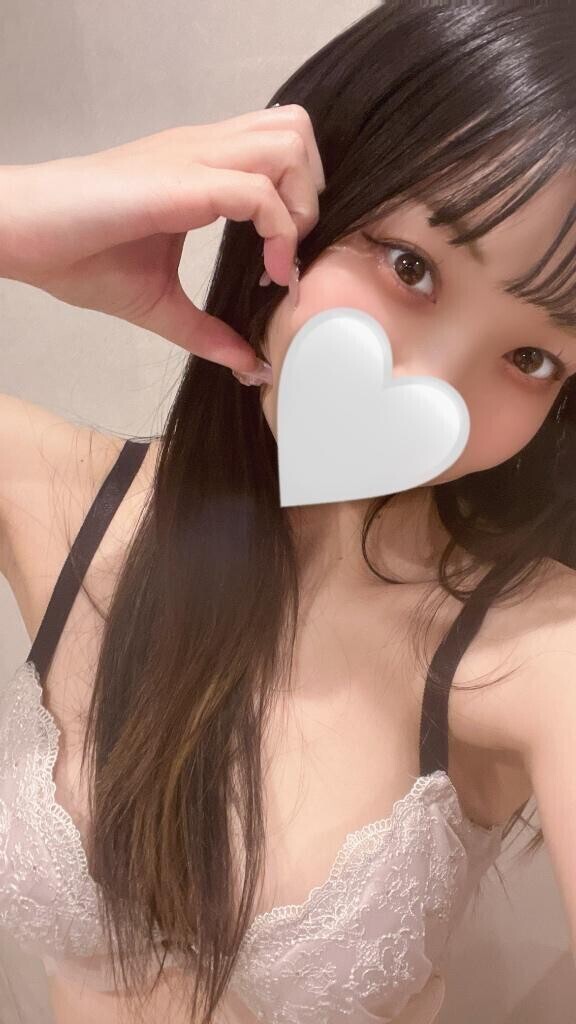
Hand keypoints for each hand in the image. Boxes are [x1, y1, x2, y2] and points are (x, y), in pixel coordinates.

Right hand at [0, 104, 324, 374]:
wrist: (22, 238)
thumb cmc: (77, 257)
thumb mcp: (159, 304)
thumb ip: (207, 331)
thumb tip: (249, 365)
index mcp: (202, 169)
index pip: (280, 149)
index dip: (299, 202)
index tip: (280, 268)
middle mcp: (204, 152)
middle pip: (297, 130)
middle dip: (311, 191)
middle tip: (289, 249)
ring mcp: (194, 158)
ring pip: (289, 143)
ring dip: (300, 204)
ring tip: (278, 258)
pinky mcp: (183, 180)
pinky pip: (259, 188)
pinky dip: (279, 230)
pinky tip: (266, 270)